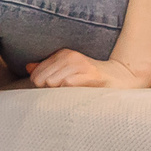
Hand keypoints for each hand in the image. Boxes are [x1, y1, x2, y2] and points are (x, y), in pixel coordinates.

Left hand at [27, 48, 150, 88]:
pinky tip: (77, 96)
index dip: (42, 88)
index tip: (55, 92)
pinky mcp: (90, 74)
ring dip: (58, 94)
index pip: (36, 74)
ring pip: (52, 83)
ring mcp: (80, 64)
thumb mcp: (68, 70)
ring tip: (71, 96)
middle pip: (41, 80)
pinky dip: (68, 94)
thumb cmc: (92, 78)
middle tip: (63, 96)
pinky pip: (66, 85)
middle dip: (48, 91)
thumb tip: (28, 68)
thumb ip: (47, 68)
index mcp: (62, 54)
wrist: (123, 77)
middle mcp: (69, 56)